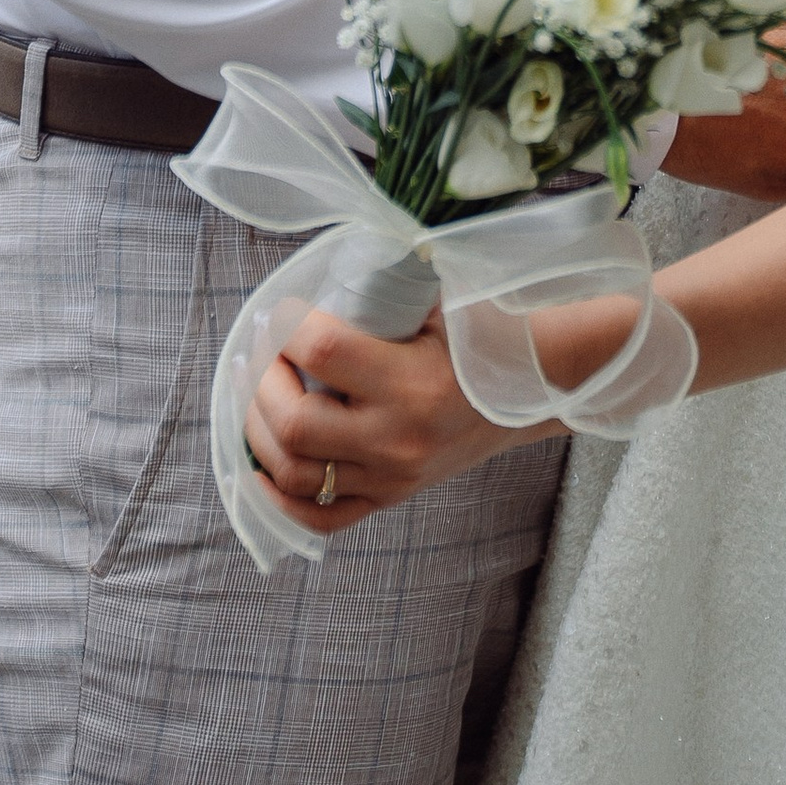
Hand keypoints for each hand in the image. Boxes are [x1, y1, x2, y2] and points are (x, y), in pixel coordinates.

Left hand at [243, 306, 525, 537]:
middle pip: (294, 423)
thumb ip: (385, 288)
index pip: (322, 352)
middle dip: (261, 382)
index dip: (285, 326)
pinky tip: (262, 466)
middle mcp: (397, 439)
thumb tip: (322, 268)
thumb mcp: (440, 303)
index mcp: (413, 382)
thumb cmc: (481, 338)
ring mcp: (391, 477)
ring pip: (295, 472)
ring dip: (259, 433)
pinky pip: (320, 516)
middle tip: (261, 352)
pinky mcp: (389, 498)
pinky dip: (279, 497)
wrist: (528, 393)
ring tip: (256, 395)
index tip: (280, 311)